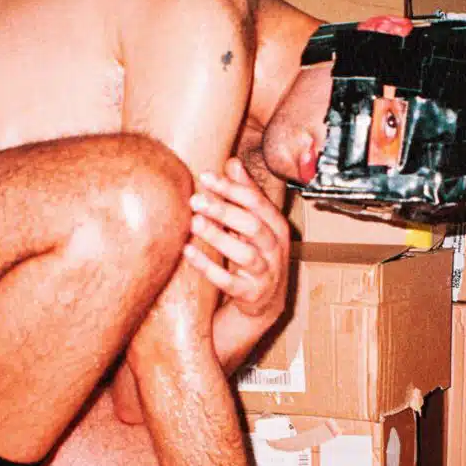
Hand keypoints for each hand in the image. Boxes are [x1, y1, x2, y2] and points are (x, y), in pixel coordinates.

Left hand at [183, 158, 290, 318]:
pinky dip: (208, 267)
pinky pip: (229, 281)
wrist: (266, 302)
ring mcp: (265, 273)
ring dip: (218, 236)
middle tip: (195, 199)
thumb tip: (233, 162)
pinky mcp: (250, 294)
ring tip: (194, 222)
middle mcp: (275, 248)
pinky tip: (188, 251)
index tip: (205, 176)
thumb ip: (246, 194)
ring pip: (244, 253)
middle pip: (252, 225)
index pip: (256, 202)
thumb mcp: (257, 224)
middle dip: (223, 210)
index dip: (231, 188)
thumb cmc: (259, 255)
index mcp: (276, 226)